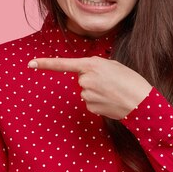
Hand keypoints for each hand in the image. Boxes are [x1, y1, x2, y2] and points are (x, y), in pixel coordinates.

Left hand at [28, 56, 151, 119]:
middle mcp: (86, 79)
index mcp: (91, 64)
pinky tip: (111, 101)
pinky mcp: (90, 107)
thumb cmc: (130, 81)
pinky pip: (90, 102)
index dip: (45, 64)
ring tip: (113, 91)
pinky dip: (99, 102)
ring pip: (85, 92)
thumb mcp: (113, 66)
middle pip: (81, 79)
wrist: (142, 102)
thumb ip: (96, 67)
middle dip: (92, 80)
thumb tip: (85, 75)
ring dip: (97, 92)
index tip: (30, 64)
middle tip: (110, 82)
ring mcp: (87, 94)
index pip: (63, 64)